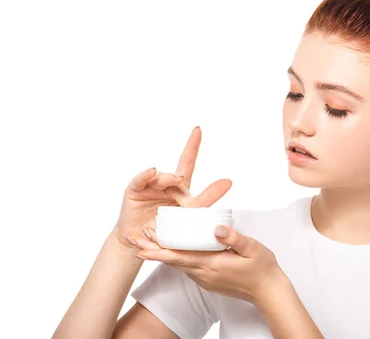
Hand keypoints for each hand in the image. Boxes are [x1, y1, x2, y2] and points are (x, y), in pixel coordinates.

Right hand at [113, 126, 231, 252]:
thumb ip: (206, 199)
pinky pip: (140, 180)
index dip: (192, 146)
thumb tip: (228, 181)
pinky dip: (146, 175)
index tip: (198, 129)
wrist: (144, 246)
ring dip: (168, 178)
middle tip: (184, 186)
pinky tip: (152, 171)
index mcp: (179, 189)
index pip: (187, 162)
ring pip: (160, 177)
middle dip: (180, 179)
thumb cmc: (167, 233)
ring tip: (176, 181)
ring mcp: (148, 186)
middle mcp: (164, 184)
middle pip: (175, 174)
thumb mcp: (189, 218)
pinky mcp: (134, 191)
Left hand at [134, 225, 285, 304]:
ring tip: (149, 242)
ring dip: (163, 255)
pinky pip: (188, 268)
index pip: (180, 257)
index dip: (159, 251)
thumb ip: (234, 238)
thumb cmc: (263, 269)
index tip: (142, 245)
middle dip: (153, 251)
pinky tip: (173, 251)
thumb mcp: (253, 249)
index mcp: (213, 264)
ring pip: (179, 265)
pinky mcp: (209, 281)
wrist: (269, 292)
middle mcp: (205, 274)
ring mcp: (206, 279)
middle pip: (173, 262)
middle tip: (136, 239)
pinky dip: (176, 259)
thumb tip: (217, 228)